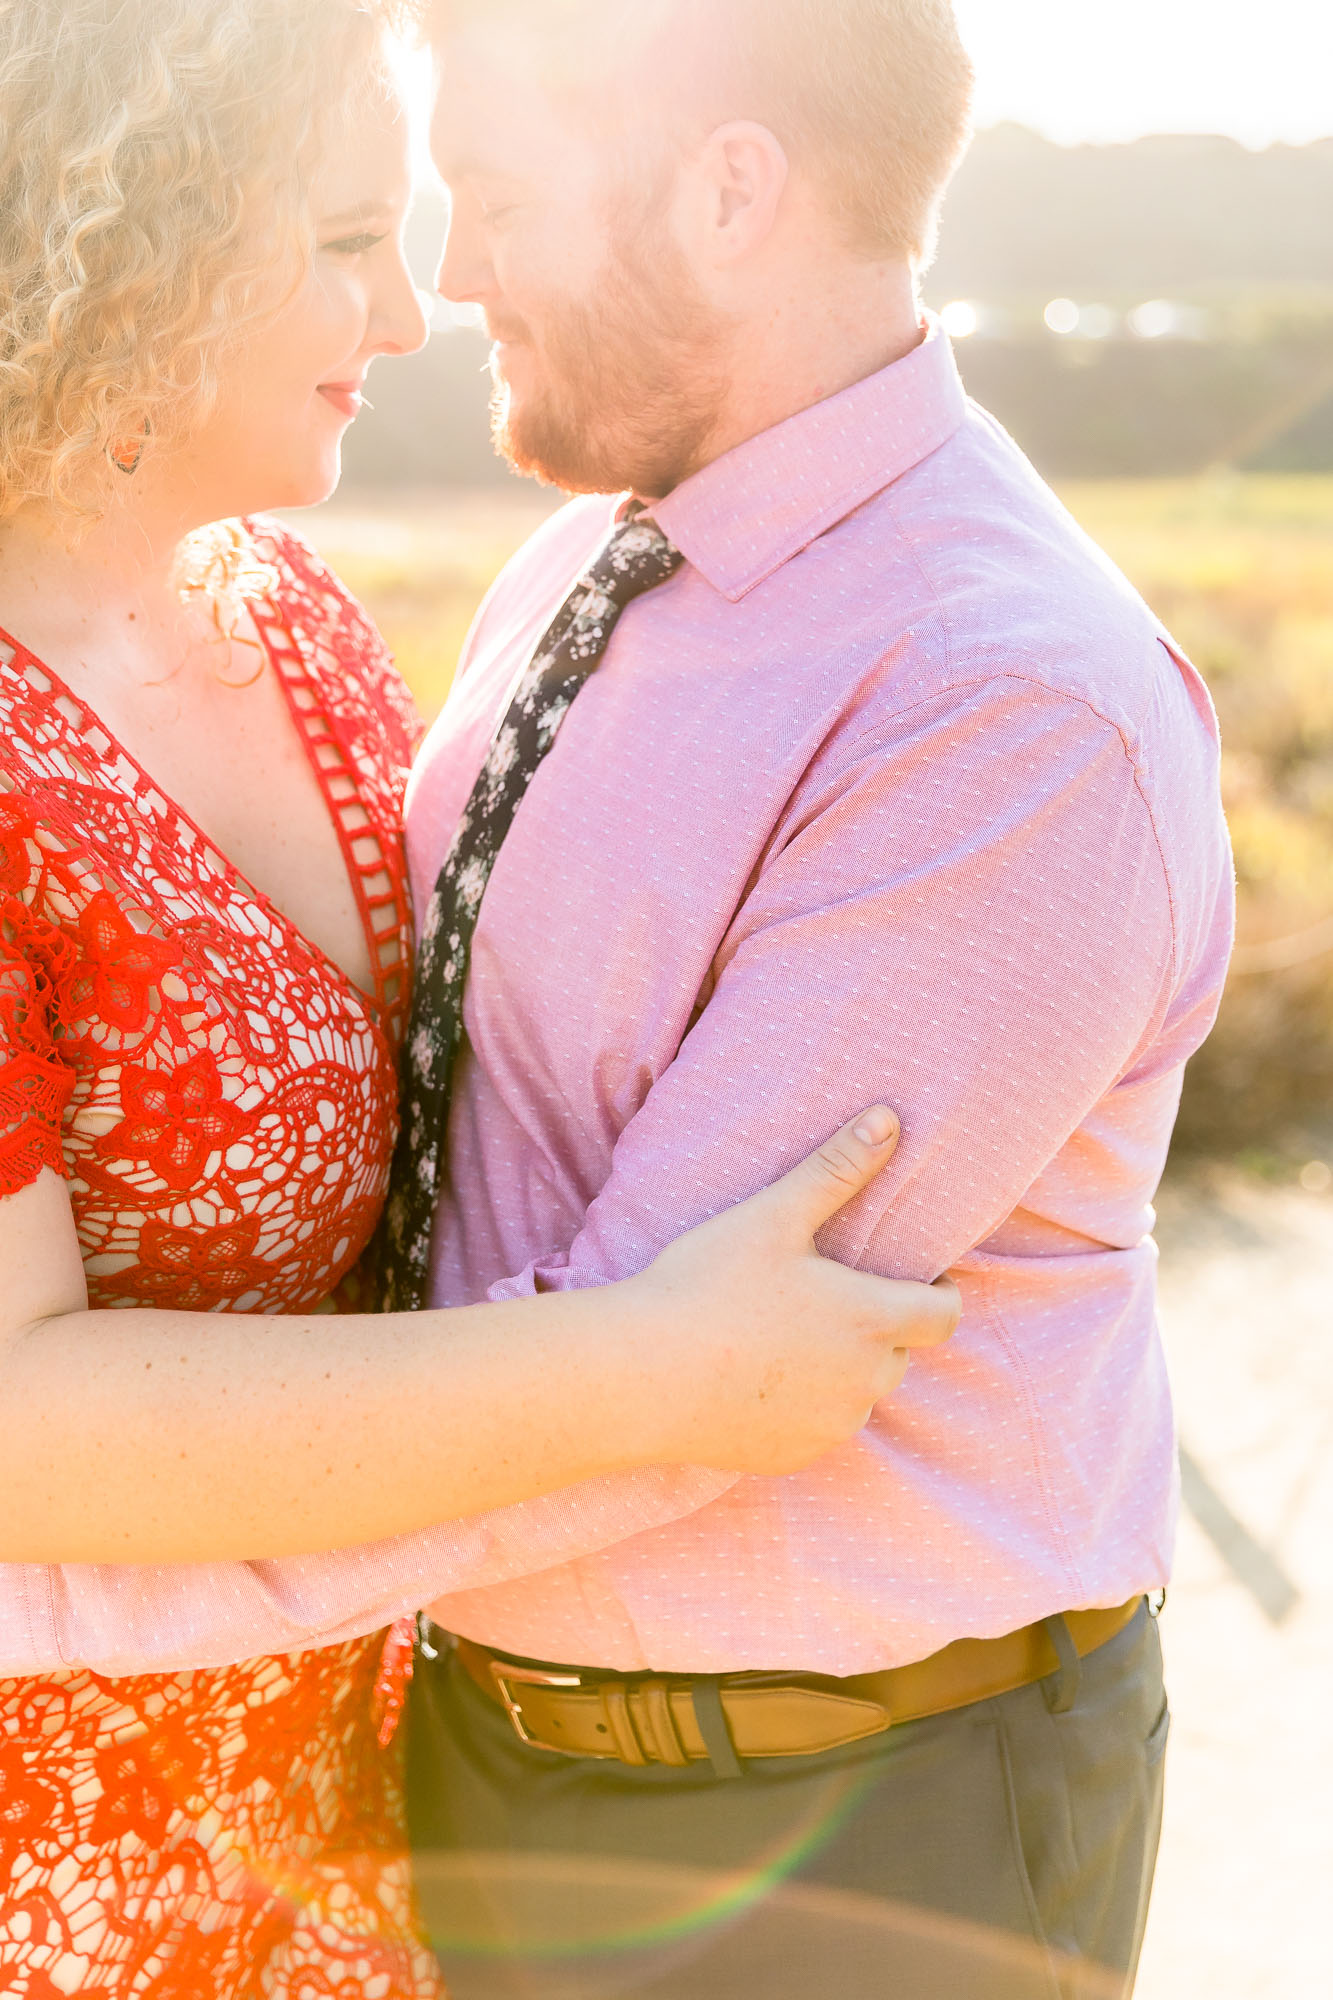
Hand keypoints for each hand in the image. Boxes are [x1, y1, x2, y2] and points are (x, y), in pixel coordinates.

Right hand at [633, 1107, 960, 1475]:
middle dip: (877, 1328)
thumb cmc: (707, 1286)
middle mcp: (864, 1383)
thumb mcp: (774, 1217)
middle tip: (826, 1297)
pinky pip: (816, 1428)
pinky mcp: (792, 1457)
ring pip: (858, 1394)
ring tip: (785, 1336)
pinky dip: (802, 1405)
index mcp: (871, 1321)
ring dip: (840, 1369)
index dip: (938, 1295)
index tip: (912, 1278)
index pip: (945, 1316)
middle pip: (899, 1354)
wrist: (639, 1375)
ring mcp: (829, 1427)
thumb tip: (888, 1119)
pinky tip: (756, 1376)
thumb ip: (838, 1169)